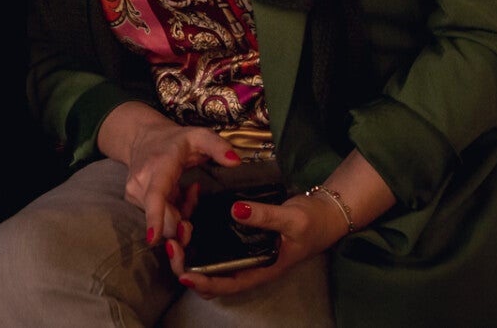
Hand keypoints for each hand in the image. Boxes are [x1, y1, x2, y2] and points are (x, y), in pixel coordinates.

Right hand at [101, 106, 239, 248]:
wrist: (142, 137)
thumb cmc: (174, 139)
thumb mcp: (199, 136)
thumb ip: (218, 146)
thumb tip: (235, 161)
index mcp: (158, 167)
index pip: (155, 196)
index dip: (155, 219)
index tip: (152, 239)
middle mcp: (141, 183)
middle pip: (165, 220)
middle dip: (185, 223)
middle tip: (193, 194)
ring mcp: (135, 194)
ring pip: (165, 222)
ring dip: (181, 213)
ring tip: (186, 190)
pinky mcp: (135, 203)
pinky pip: (160, 219)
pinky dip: (174, 212)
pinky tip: (177, 193)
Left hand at [168, 190, 347, 298]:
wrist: (324, 213)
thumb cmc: (312, 222)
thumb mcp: (291, 218)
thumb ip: (265, 216)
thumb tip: (235, 210)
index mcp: (260, 269)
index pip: (226, 285)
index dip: (203, 283)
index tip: (183, 274)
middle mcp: (248, 264)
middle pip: (210, 275)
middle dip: (188, 264)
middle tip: (172, 243)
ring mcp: (243, 252)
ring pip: (209, 258)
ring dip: (190, 249)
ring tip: (177, 227)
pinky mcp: (239, 237)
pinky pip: (214, 241)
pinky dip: (199, 232)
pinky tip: (191, 213)